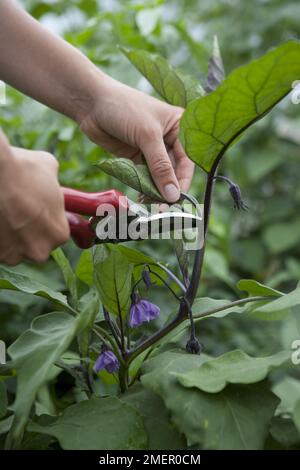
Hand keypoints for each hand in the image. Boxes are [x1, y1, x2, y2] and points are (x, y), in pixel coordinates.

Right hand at [0, 131, 68, 264]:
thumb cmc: (22, 169)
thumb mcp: (50, 169)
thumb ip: (55, 186)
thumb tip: (51, 182)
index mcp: (59, 234)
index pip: (58, 232)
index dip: (48, 219)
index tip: (39, 210)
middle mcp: (39, 251)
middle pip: (37, 244)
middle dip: (29, 231)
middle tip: (19, 209)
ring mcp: (13, 256)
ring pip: (14, 247)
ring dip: (10, 234)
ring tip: (4, 210)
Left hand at [79, 76, 193, 201]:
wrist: (91, 103)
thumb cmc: (124, 108)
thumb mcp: (147, 136)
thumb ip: (160, 167)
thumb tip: (172, 195)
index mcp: (180, 127)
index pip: (188, 160)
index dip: (183, 181)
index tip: (175, 200)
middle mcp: (170, 139)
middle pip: (175, 171)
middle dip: (168, 189)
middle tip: (161, 208)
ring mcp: (153, 149)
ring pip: (160, 176)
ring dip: (156, 191)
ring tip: (150, 205)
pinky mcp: (137, 157)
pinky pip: (145, 177)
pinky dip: (144, 187)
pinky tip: (142, 197)